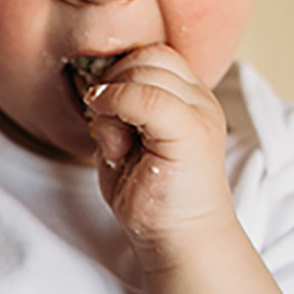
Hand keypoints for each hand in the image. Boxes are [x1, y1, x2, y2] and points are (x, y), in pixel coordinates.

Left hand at [82, 46, 236, 262]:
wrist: (179, 238)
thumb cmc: (150, 196)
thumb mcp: (121, 146)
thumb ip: (112, 116)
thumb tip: (93, 91)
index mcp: (187, 97)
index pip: (150, 55)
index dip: (117, 72)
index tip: (101, 107)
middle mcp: (199, 98)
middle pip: (147, 55)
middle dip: (113, 81)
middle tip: (104, 124)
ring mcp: (200, 112)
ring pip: (145, 71)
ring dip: (114, 98)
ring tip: (115, 141)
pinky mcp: (193, 132)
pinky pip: (147, 98)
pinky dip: (117, 106)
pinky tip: (109, 137)